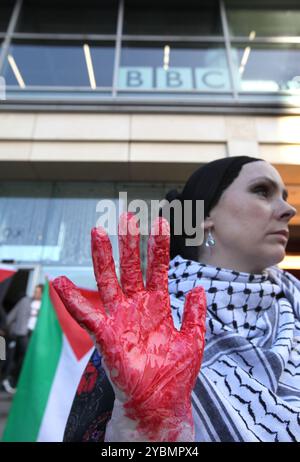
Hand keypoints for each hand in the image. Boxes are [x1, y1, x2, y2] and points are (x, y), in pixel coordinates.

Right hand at [53, 213, 205, 441]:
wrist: (163, 402)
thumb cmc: (176, 373)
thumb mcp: (193, 339)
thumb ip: (194, 313)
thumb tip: (197, 287)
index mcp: (157, 304)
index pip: (157, 268)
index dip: (158, 246)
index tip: (161, 222)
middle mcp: (136, 306)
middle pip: (131, 267)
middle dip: (130, 243)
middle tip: (129, 216)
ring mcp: (120, 318)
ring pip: (109, 282)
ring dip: (103, 258)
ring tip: (98, 232)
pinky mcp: (107, 335)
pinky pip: (86, 315)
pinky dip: (72, 299)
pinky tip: (59, 282)